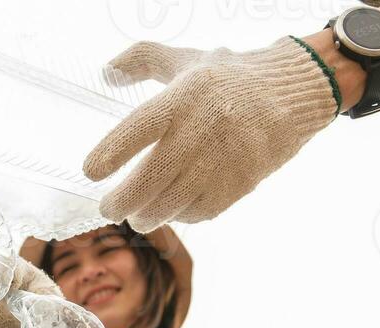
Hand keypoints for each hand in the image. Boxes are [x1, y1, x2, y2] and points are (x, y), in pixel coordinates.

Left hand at [84, 38, 338, 231]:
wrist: (290, 96)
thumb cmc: (227, 78)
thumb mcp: (184, 59)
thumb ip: (141, 59)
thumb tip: (106, 72)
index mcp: (183, 98)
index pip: (139, 128)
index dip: (111, 152)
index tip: (89, 172)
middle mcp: (201, 131)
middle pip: (150, 178)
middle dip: (121, 202)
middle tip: (108, 208)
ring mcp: (222, 161)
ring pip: (172, 203)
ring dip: (146, 215)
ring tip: (136, 215)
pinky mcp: (238, 185)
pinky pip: (198, 211)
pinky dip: (179, 215)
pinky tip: (171, 210)